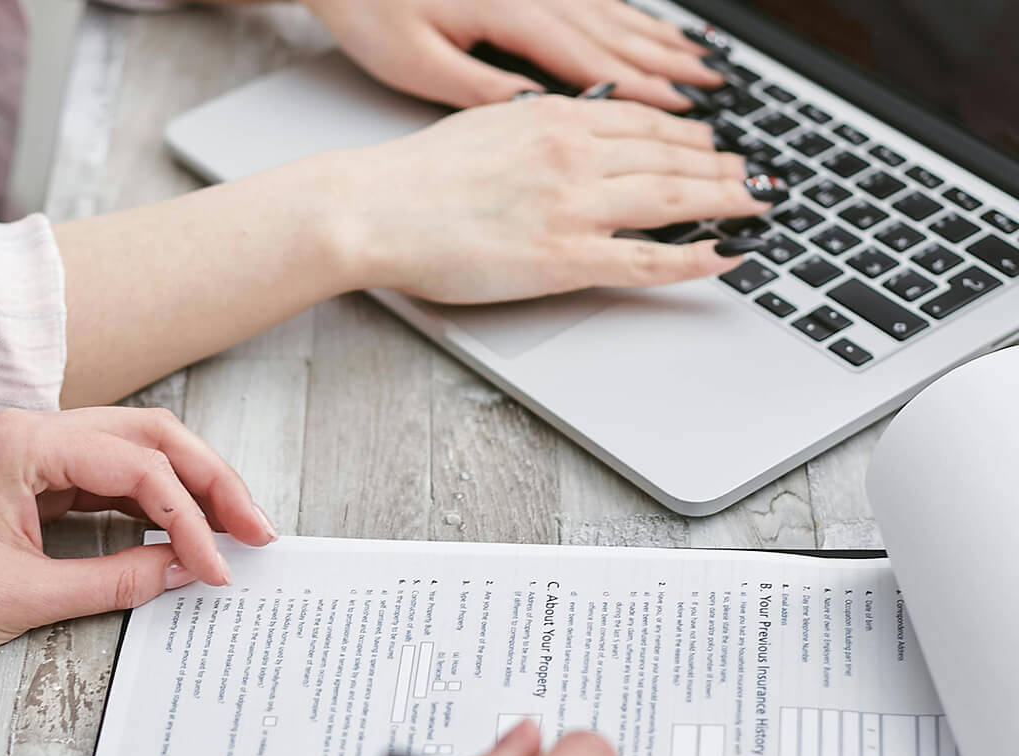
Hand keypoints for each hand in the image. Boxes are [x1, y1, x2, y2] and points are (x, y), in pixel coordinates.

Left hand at [0, 408, 276, 666]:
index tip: (217, 566)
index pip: (138, 467)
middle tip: (256, 527)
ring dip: (193, 486)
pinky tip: (187, 528)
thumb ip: (116, 579)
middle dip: (211, 480)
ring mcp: (40, 450)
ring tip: (236, 527)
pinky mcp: (43, 476)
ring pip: (141, 449)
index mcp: (25, 443)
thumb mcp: (23, 598)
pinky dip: (159, 501)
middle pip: (152, 435)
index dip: (190, 517)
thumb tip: (188, 570)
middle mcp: (37, 430)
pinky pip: (118, 476)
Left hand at [302, 0, 720, 108]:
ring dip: (659, 40)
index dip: (643, 91)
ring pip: (612, 13)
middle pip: (617, 33)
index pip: (593, 61)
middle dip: (670, 65)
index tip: (685, 113)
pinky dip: (628, 18)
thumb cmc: (371, 9)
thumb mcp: (416, 63)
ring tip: (699, 61)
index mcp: (512, 13)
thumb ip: (482, 87)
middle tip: (714, 90)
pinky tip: (647, 29)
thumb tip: (536, 113)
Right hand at [334, 96, 773, 302]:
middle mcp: (575, 156)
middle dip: (723, 168)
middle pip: (672, 158)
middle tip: (755, 178)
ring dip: (724, 203)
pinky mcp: (563, 258)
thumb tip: (566, 128)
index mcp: (554, 121)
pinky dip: (694, 257)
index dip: (691, 134)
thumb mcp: (485, 125)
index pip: (644, 122)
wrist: (374, 208)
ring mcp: (574, 207)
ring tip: (755, 209)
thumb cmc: (414, 177)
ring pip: (672, 199)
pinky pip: (647, 259)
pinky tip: (725, 255)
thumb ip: (536, 127)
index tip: (714, 143)